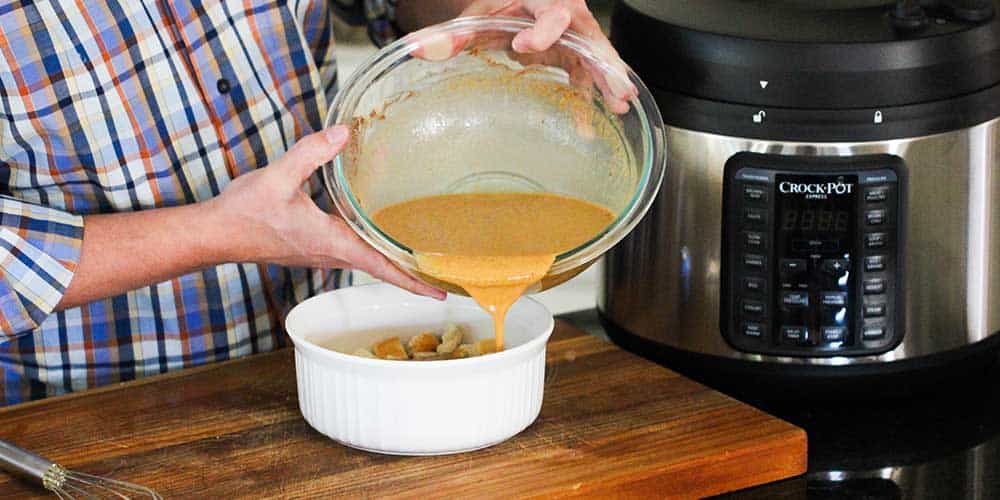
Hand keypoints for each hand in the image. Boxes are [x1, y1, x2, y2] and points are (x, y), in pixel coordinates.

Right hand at [210, 126, 445, 299]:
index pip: (381, 267)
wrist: (214, 233)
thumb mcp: (280, 176)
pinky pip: (349, 251)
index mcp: (332, 242)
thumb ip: (312, 152)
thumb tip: (344, 133)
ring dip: (391, 262)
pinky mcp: (309, 247)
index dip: (412, 280)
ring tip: (418, 258)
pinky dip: (370, 249)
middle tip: (443, 275)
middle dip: (411, 273)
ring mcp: (319, 253)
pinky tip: (374, 233)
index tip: (440, 292)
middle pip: (380, 267)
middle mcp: (330, 253)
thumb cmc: (244, 212)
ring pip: (365, 259)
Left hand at [413, 0, 636, 112]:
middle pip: (590, 36)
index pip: (552, 12)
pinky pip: (589, 75)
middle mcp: (567, 15)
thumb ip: (449, 34)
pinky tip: (602, 116)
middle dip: (602, 61)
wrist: (518, 0)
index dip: (542, 30)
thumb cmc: (504, 2)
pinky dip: (595, 95)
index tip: (523, 46)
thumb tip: (415, 49)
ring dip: (609, 80)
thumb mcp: (478, 14)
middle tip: (613, 84)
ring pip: (597, 56)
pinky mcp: (575, 55)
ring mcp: (574, 37)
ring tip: (620, 103)